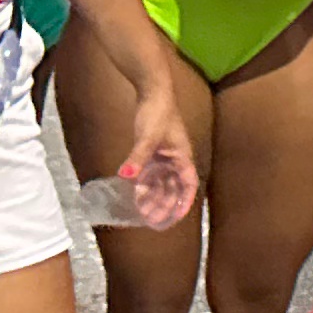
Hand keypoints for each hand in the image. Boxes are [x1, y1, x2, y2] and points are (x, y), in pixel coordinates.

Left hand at [116, 88, 200, 231]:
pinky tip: (135, 194)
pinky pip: (152, 174)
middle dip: (165, 204)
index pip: (188, 185)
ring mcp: (165, 156)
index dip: (184, 201)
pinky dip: (146, 185)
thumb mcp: (147, 138)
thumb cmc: (157, 113)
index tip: (176, 217)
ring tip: (144, 213)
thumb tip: (124, 176)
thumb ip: (137, 157)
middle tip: (153, 220)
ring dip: (155, 197)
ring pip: (163, 182)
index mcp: (182, 157)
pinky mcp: (154, 152)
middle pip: (174, 187)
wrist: (153, 92)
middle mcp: (176, 159)